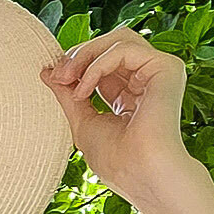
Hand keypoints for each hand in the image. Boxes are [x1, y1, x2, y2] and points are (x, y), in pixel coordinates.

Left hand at [40, 25, 194, 203]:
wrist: (141, 175)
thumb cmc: (117, 161)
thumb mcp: (82, 122)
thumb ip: (68, 96)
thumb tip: (48, 72)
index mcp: (130, 93)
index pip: (102, 62)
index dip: (76, 63)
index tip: (52, 76)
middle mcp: (146, 80)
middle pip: (111, 44)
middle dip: (79, 54)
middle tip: (58, 74)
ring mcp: (158, 72)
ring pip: (119, 39)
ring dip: (86, 53)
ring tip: (68, 77)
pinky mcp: (166, 68)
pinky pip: (124, 49)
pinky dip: (98, 64)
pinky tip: (84, 87)